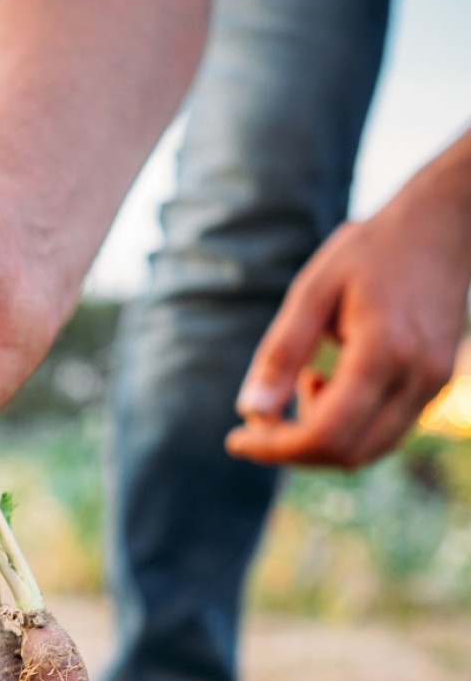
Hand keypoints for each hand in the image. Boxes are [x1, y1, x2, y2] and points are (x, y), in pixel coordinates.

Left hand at [225, 169, 470, 469]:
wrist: (443, 225)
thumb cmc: (372, 249)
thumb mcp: (313, 289)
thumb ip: (281, 352)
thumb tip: (249, 412)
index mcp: (385, 352)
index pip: (325, 434)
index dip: (275, 448)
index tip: (236, 439)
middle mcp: (417, 378)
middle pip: (346, 454)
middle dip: (295, 447)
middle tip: (266, 415)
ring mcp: (433, 386)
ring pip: (368, 451)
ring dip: (323, 437)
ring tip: (308, 380)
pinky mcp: (435, 386)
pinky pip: (385, 432)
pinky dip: (348, 425)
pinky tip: (334, 381)